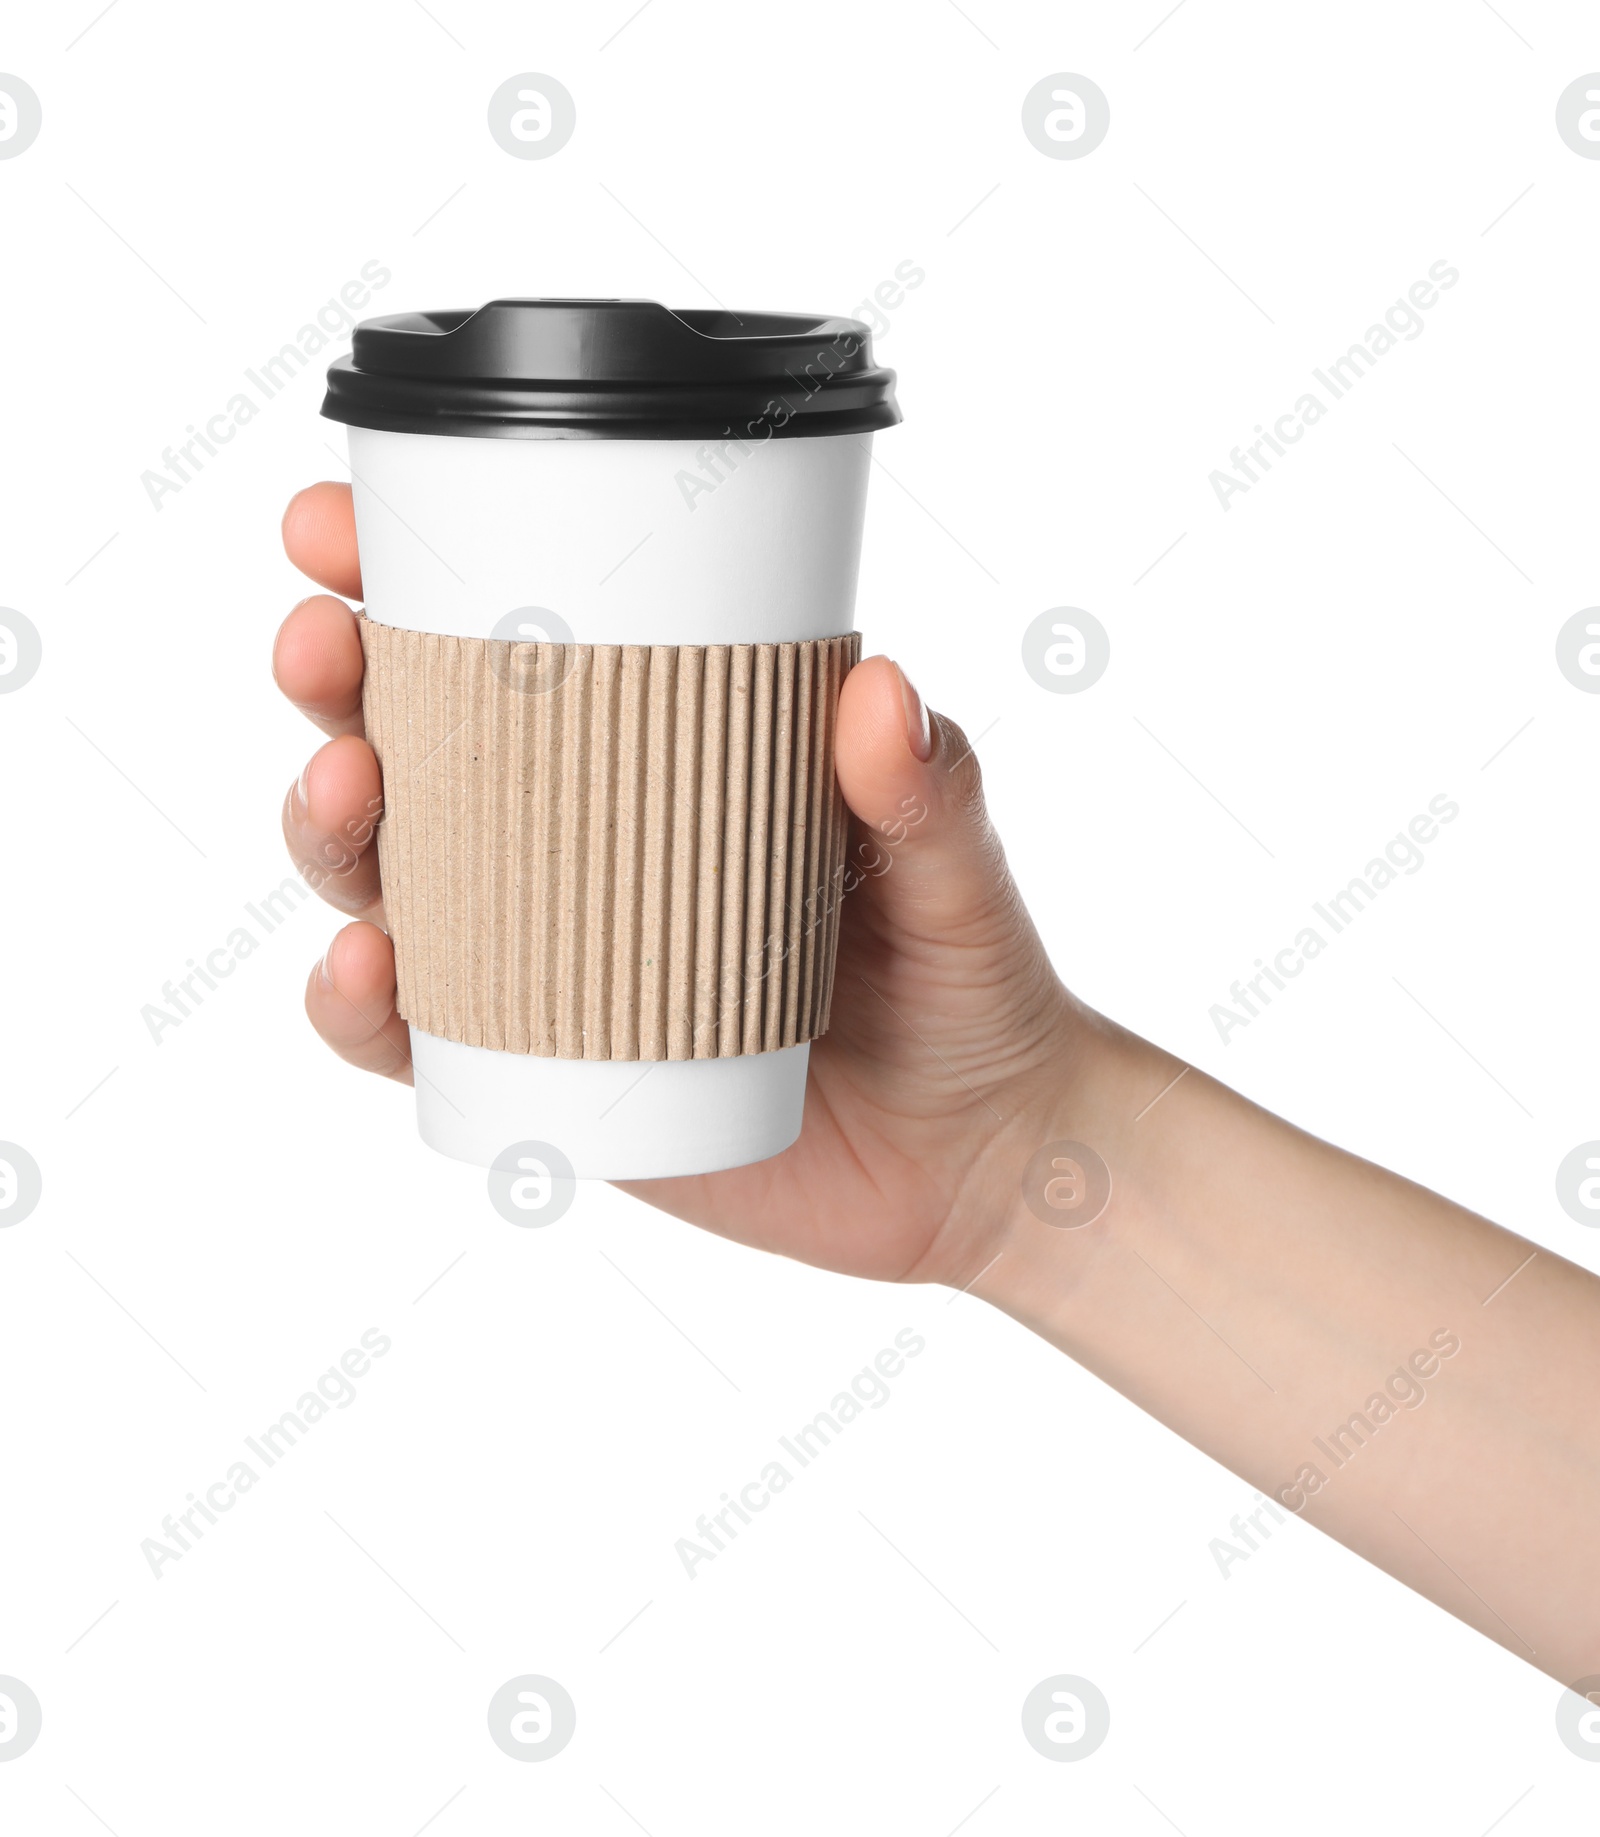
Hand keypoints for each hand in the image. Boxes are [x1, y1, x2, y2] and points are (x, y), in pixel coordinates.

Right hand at [277, 482, 1097, 1285]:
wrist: (977, 1158)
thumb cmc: (968, 986)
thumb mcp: (958, 874)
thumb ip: (933, 793)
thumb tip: (881, 690)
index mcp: (662, 755)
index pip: (515, 647)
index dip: (401, 579)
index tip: (338, 528)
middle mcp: (580, 844)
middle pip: (414, 749)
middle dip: (336, 685)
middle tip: (323, 648)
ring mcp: (548, 956)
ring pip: (389, 881)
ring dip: (331, 830)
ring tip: (347, 794)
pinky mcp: (538, 1070)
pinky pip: (415, 1040)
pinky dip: (360, 1008)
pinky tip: (365, 972)